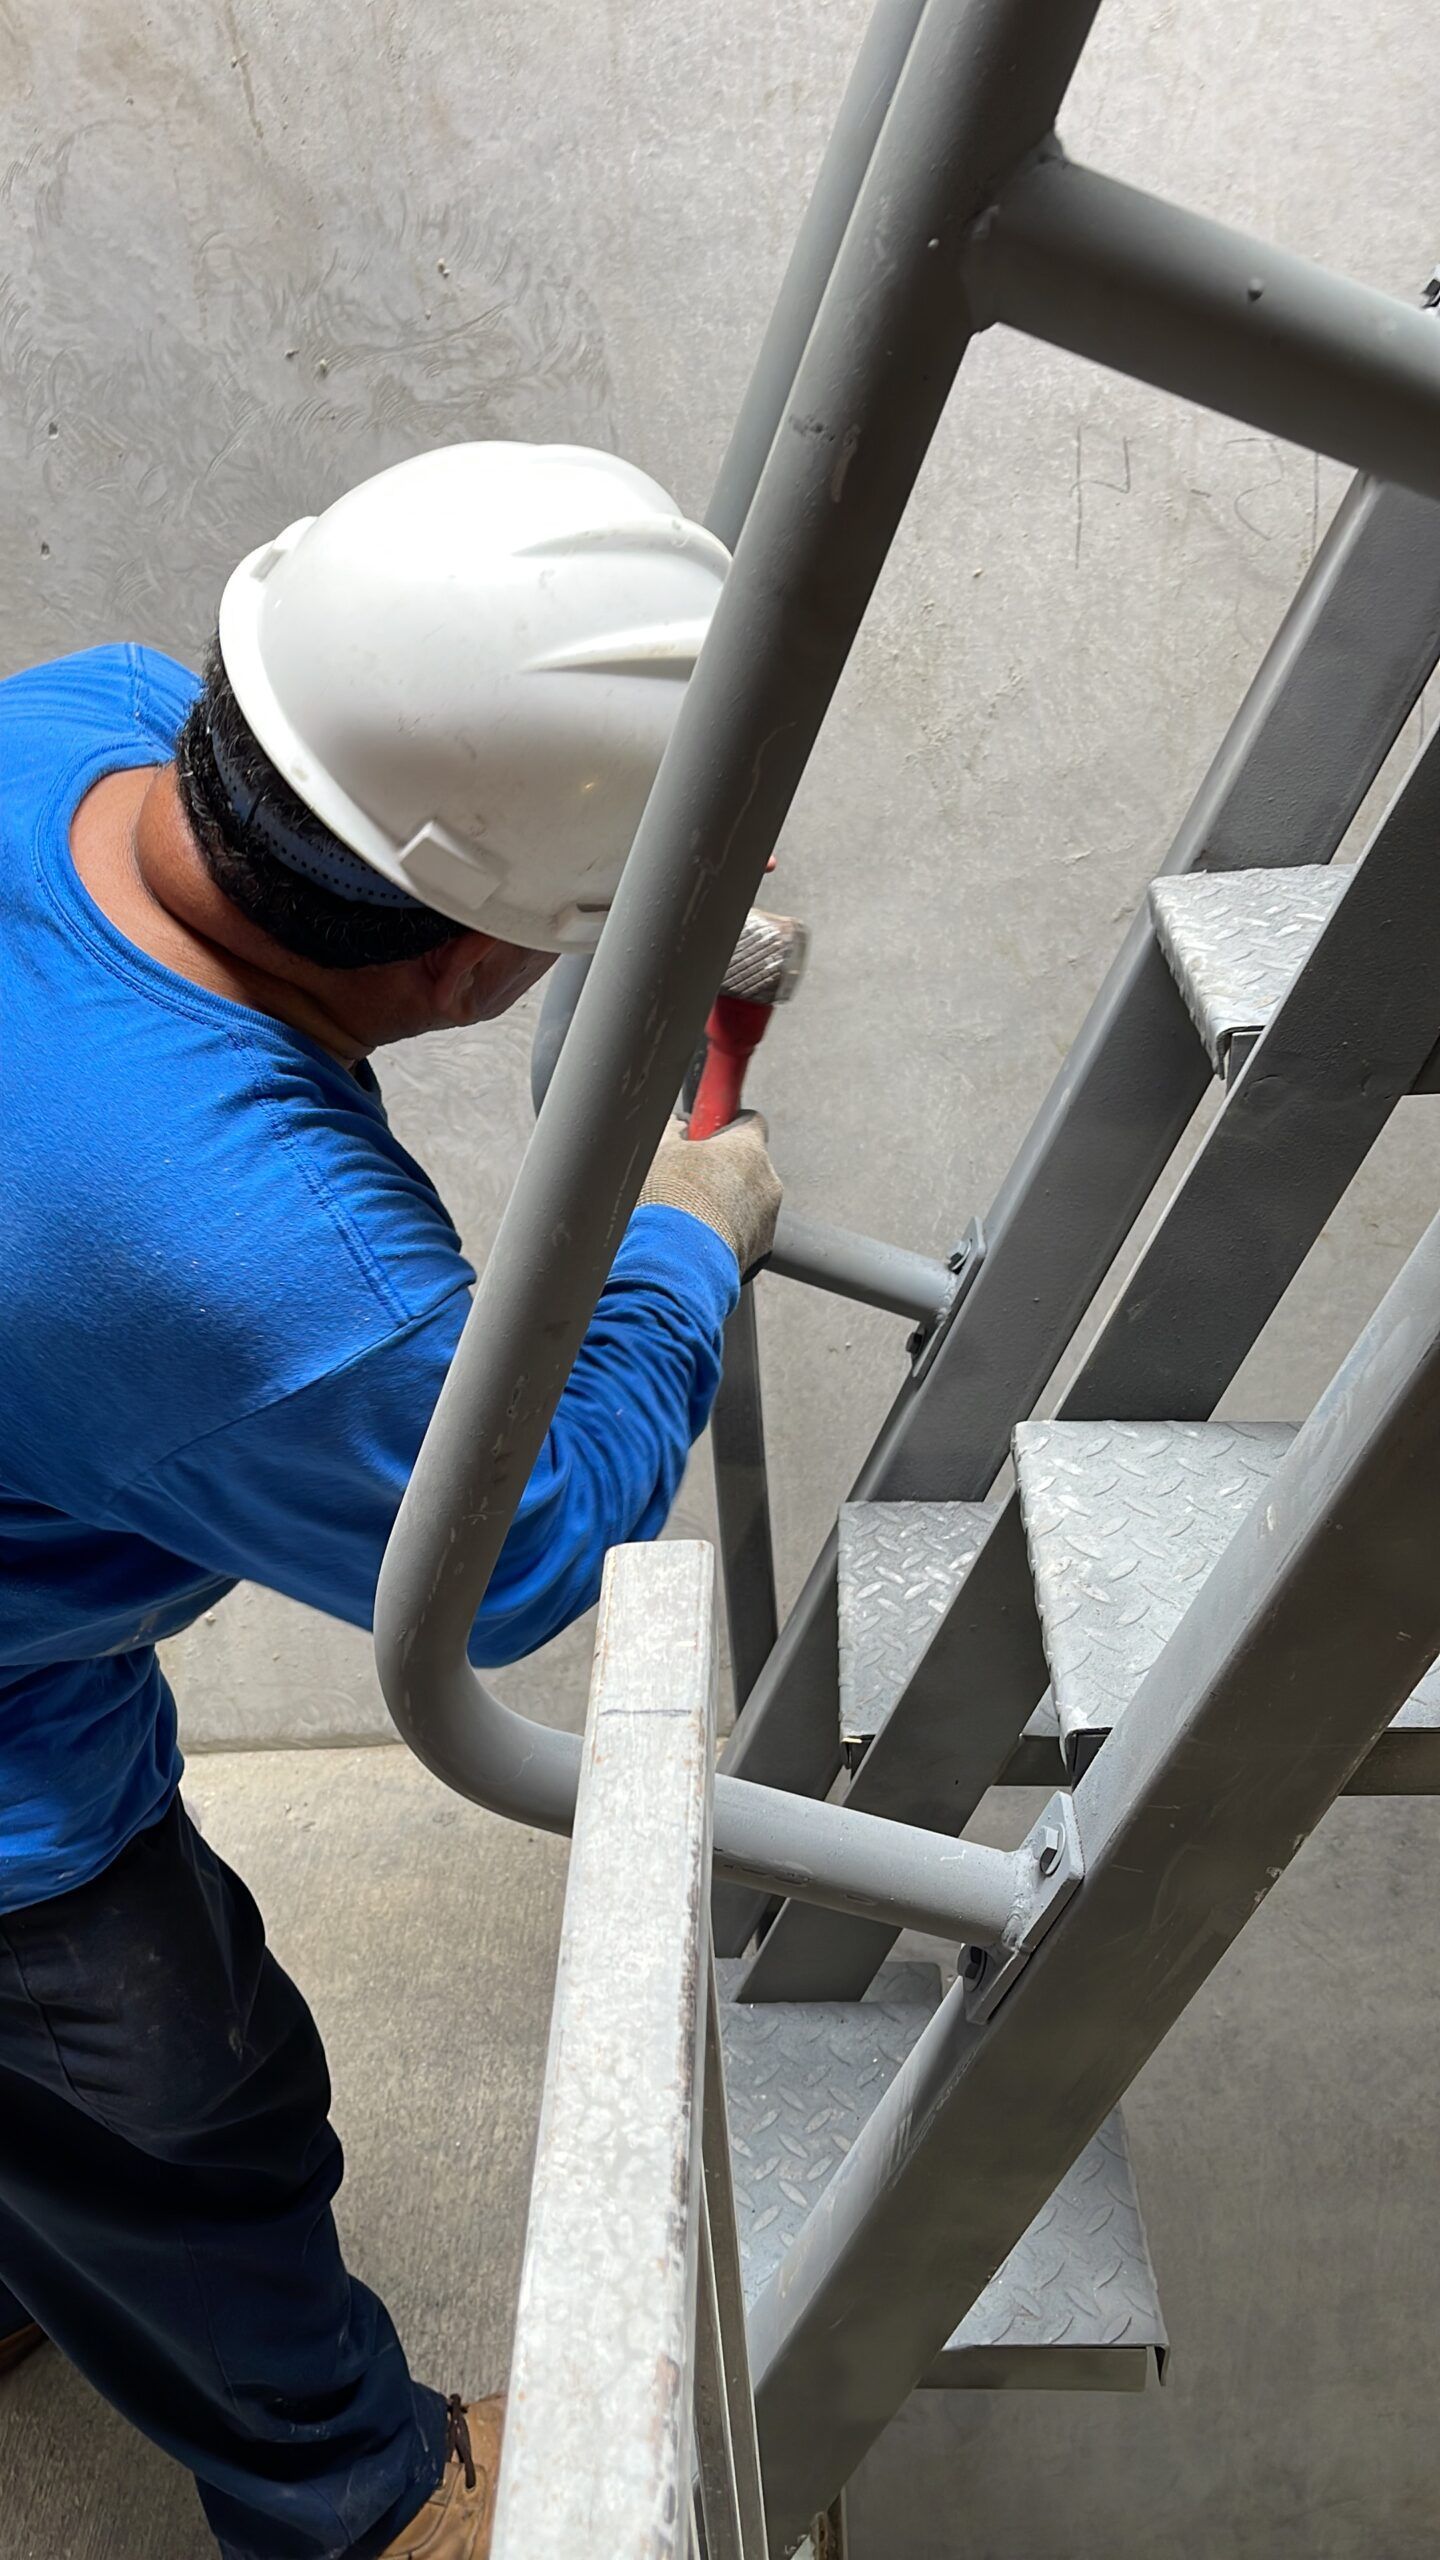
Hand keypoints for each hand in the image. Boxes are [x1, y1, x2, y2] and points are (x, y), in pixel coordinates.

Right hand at [637, 1114, 781, 1275]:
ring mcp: (768, 1216)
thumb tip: (677, 1127)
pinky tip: (697, 1238)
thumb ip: (674, 1132)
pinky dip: (726, 1231)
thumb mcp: (662, 1153)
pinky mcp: (762, 1248)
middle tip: (689, 1177)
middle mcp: (767, 1180)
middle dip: (722, 1168)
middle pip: (748, 1163)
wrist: (679, 1260)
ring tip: (688, 1214)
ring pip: (747, 1199)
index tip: (706, 1133)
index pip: (749, 1121)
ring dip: (724, 1202)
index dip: (726, 1125)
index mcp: (748, 1148)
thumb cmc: (671, 1200)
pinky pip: (745, 1231)